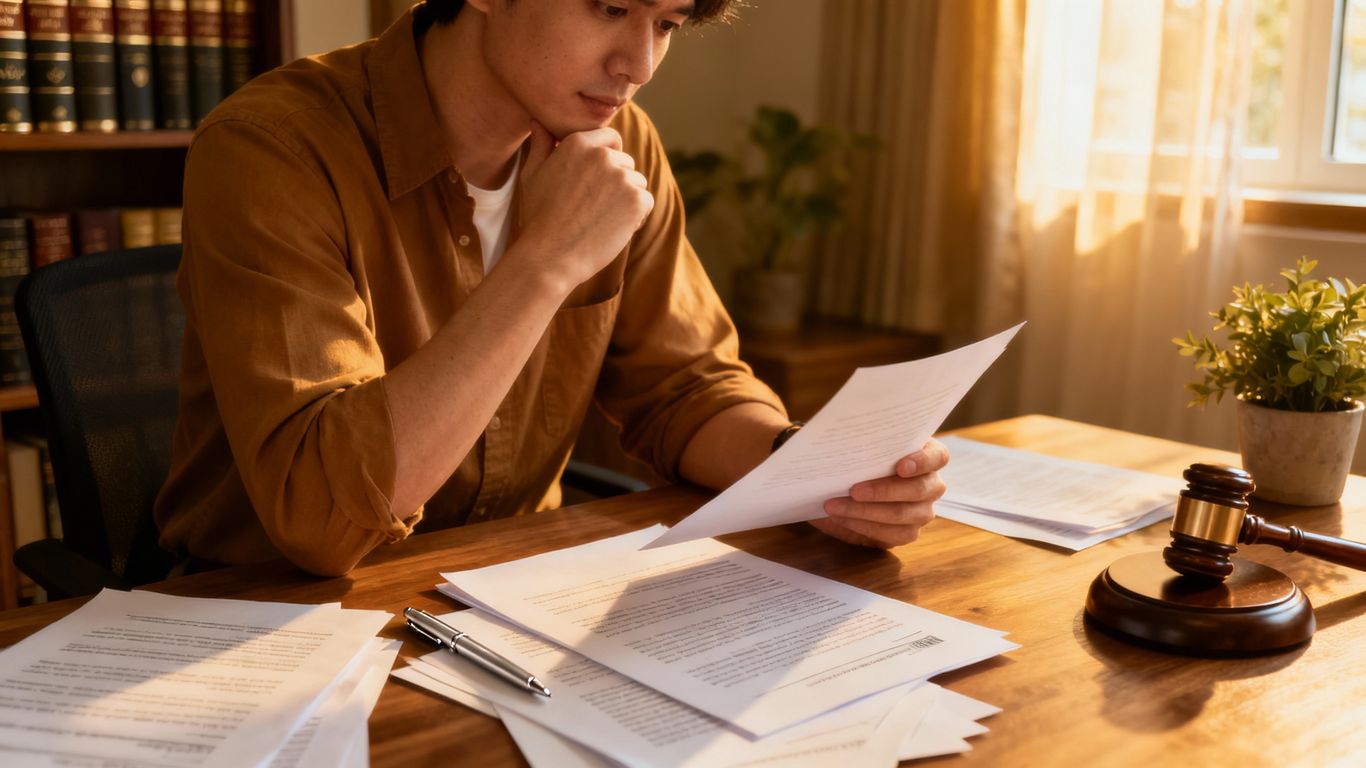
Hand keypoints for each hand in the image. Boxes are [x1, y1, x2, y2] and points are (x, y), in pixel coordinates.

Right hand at [514, 121, 654, 293]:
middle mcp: (603, 155)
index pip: (611, 137)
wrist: (550, 255)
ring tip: (599, 219)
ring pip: (637, 182)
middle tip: (592, 207)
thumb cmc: (538, 217)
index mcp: (578, 143)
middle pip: (625, 162)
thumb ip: (542, 145)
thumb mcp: (533, 175)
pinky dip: (635, 216)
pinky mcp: (637, 200)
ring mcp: (622, 177)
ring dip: (626, 199)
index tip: (597, 178)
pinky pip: (646, 202)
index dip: (608, 156)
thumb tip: (539, 121)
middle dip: (616, 181)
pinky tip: (611, 228)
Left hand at [810, 439, 948, 547]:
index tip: (900, 466)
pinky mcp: (908, 532)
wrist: (852, 485)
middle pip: (917, 490)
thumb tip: (843, 450)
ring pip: (901, 514)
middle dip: (882, 490)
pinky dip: (861, 526)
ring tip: (835, 506)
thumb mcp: (867, 446)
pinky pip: (890, 534)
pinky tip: (841, 518)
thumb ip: (866, 445)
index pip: (938, 457)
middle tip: (852, 490)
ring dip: (864, 511)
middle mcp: (932, 485)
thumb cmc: (865, 457)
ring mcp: (923, 511)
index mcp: (930, 456)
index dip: (922, 461)